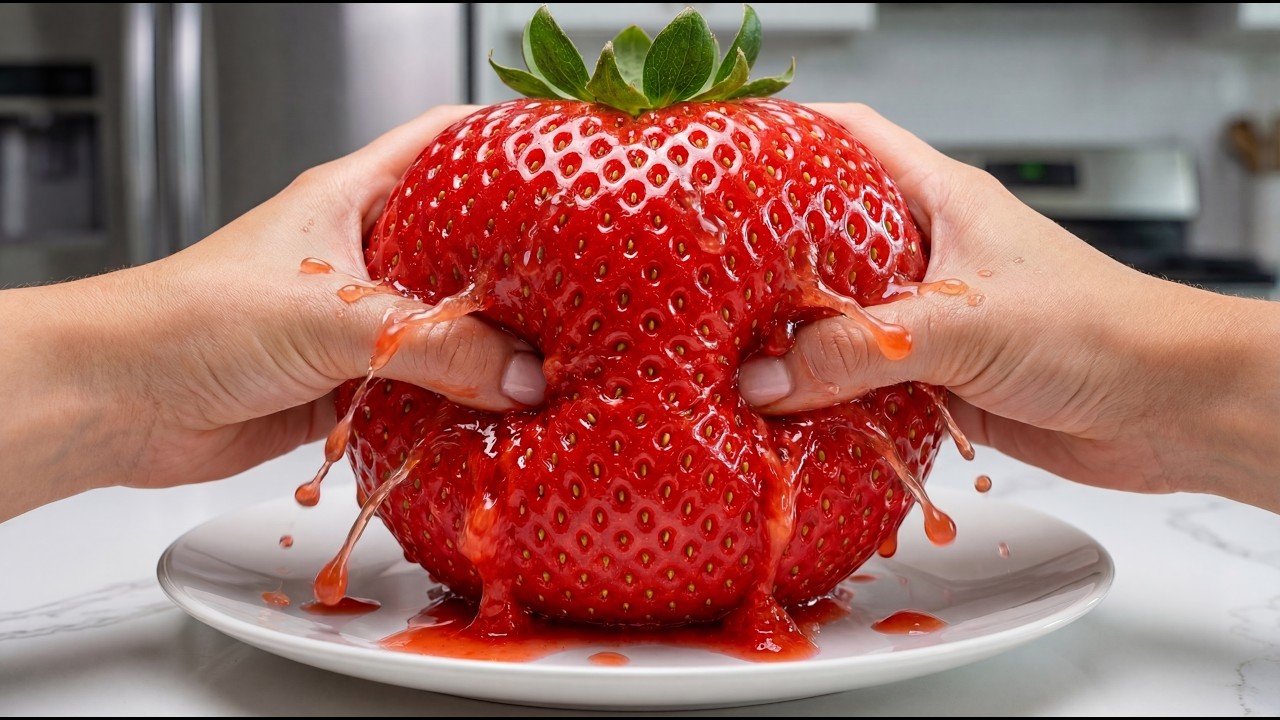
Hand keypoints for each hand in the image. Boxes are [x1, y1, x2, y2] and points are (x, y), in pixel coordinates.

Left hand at [0, 105, 545, 519]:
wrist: (122, 400)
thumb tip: (522, 374)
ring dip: (489, 350)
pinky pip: (421, 391)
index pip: (442, 144)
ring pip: (444, 328)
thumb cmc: (193, 319)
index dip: (505, 145)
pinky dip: (456, 406)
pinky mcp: (346, 384)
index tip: (566, 165)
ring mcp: (353, 321)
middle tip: (580, 284)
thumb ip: (434, 346)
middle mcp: (358, 255)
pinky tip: (494, 418)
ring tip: (553, 359)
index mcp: (351, 199)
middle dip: (517, 269)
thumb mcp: (331, 315)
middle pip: (460, 247)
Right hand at [738, 103, 1279, 510]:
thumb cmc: (1101, 330)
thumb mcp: (966, 322)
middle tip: (706, 276)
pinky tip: (791, 416)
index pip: (851, 139)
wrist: (1167, 410)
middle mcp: (931, 253)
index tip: (724, 155)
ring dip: (795, 345)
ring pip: (840, 321)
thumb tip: (765, 379)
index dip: (786, 137)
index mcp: (941, 200)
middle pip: (828, 241)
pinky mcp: (939, 379)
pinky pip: (864, 383)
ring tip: (729, 354)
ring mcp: (933, 318)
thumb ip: (859, 348)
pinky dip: (828, 401)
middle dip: (769, 261)